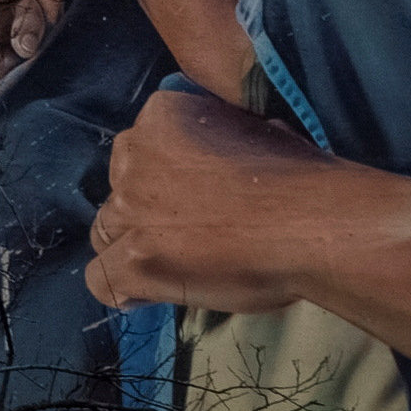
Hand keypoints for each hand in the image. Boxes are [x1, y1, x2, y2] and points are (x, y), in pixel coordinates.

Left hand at [84, 89, 334, 310]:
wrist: (309, 223)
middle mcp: (134, 156)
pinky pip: (101, 280)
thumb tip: (224, 152)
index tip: (193, 198)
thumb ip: (219, 136)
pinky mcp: (133, 261)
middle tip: (186, 233)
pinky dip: (124, 290)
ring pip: (107, 232)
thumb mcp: (253, 128)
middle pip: (119, 188)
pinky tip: (150, 295)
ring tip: (176, 266)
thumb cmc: (296, 176)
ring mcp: (129, 210)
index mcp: (160, 115)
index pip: (139, 148)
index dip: (163, 178)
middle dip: (144, 210)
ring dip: (134, 247)